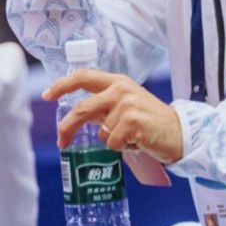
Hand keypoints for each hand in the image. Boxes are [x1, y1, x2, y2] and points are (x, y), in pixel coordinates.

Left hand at [42, 68, 183, 164]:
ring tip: (131, 138)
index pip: (83, 76)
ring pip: (101, 132)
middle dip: (67, 127)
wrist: (180, 132)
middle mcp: (121, 89)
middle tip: (61, 142)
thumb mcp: (126, 106)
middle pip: (82, 108)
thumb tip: (75, 117)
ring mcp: (127, 105)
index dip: (62, 85)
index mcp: (118, 82)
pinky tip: (137, 142)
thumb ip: (103, 106)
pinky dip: (122, 148)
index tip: (46, 95)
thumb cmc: (150, 122)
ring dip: (112, 141)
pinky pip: (113, 143)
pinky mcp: (133, 122)